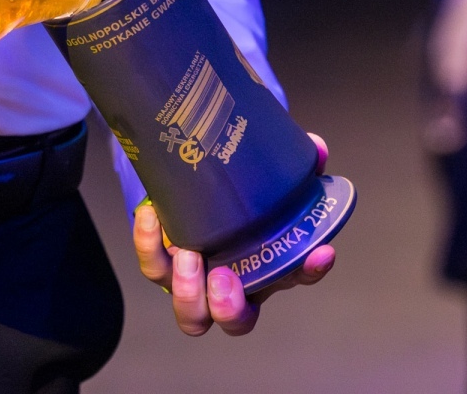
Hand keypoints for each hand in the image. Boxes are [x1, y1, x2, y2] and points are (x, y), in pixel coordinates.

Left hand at [133, 133, 336, 335]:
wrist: (189, 188)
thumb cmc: (234, 196)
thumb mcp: (261, 179)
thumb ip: (288, 164)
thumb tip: (315, 146)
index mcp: (266, 266)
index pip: (296, 276)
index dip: (309, 270)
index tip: (318, 253)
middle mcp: (232, 284)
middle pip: (235, 321)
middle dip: (230, 308)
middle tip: (224, 277)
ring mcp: (195, 281)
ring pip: (191, 314)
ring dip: (188, 290)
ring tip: (187, 254)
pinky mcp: (162, 265)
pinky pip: (152, 266)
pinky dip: (148, 244)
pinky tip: (150, 215)